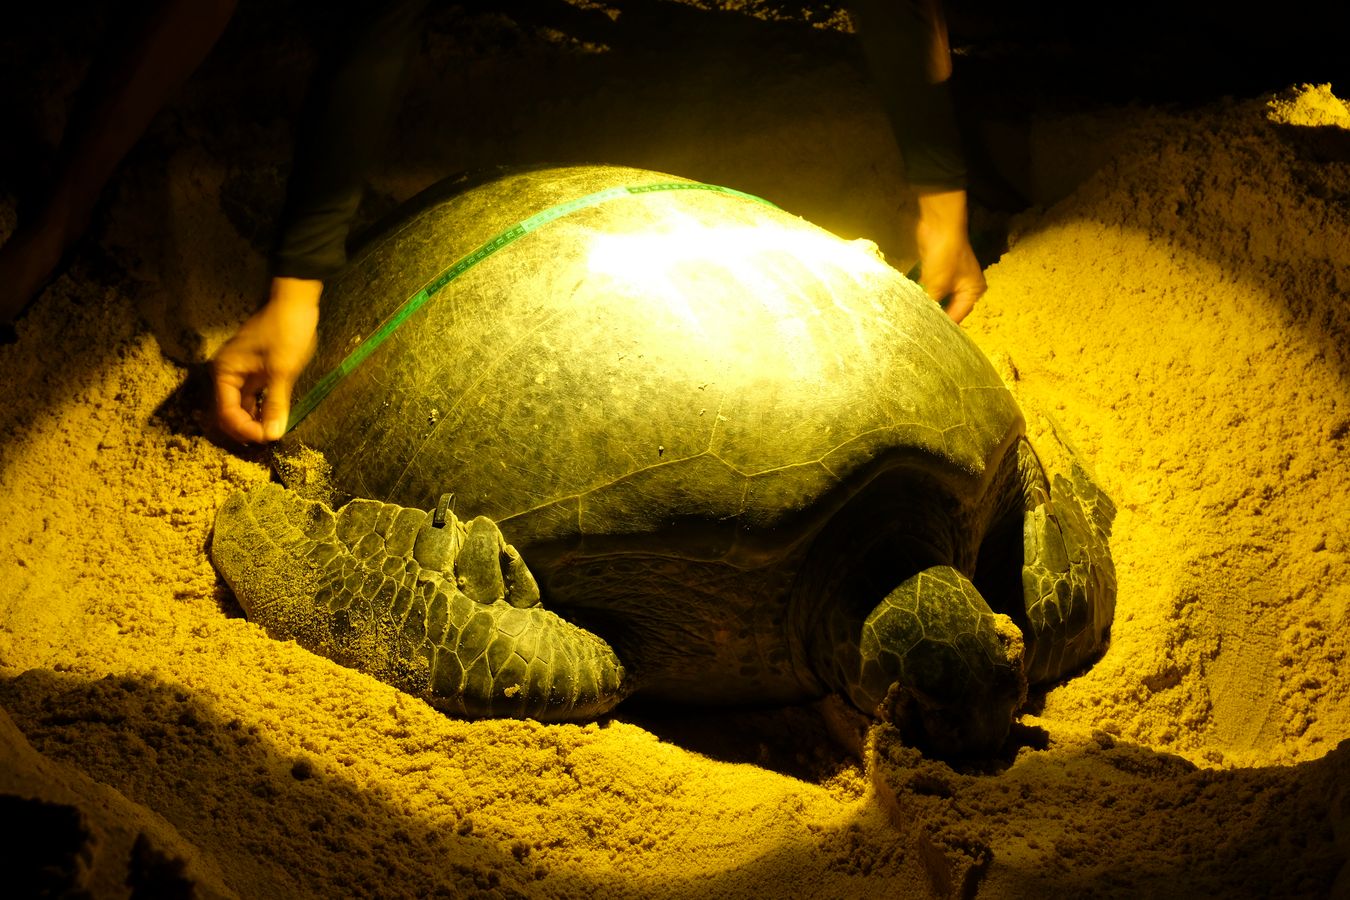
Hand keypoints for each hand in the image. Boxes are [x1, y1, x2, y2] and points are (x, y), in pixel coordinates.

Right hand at [212, 277, 320, 442]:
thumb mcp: (282, 370)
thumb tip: (272, 434)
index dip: (243, 429)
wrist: (295, 302)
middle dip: (246, 428)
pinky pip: (252, 396)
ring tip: (271, 434)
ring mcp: (240, 372)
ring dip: (253, 421)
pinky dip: (261, 409)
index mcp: (225, 371)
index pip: (225, 412)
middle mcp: (227, 373)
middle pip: (229, 411)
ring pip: (241, 406)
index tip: (265, 439)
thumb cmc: (286, 331)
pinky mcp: (254, 371)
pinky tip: (273, 419)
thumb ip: (275, 403)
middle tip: (268, 441)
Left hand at [915, 189, 985, 323]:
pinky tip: (913, 306)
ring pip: (940, 299)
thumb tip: (920, 321)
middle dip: (935, 317)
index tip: (927, 337)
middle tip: (919, 332)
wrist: (939, 226)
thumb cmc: (945, 256)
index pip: (958, 316)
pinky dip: (925, 296)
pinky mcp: (941, 273)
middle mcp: (967, 288)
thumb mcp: (937, 284)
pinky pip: (933, 290)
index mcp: (974, 292)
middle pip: (950, 308)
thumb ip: (930, 304)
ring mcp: (953, 280)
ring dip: (928, 306)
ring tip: (914, 323)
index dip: (943, 326)